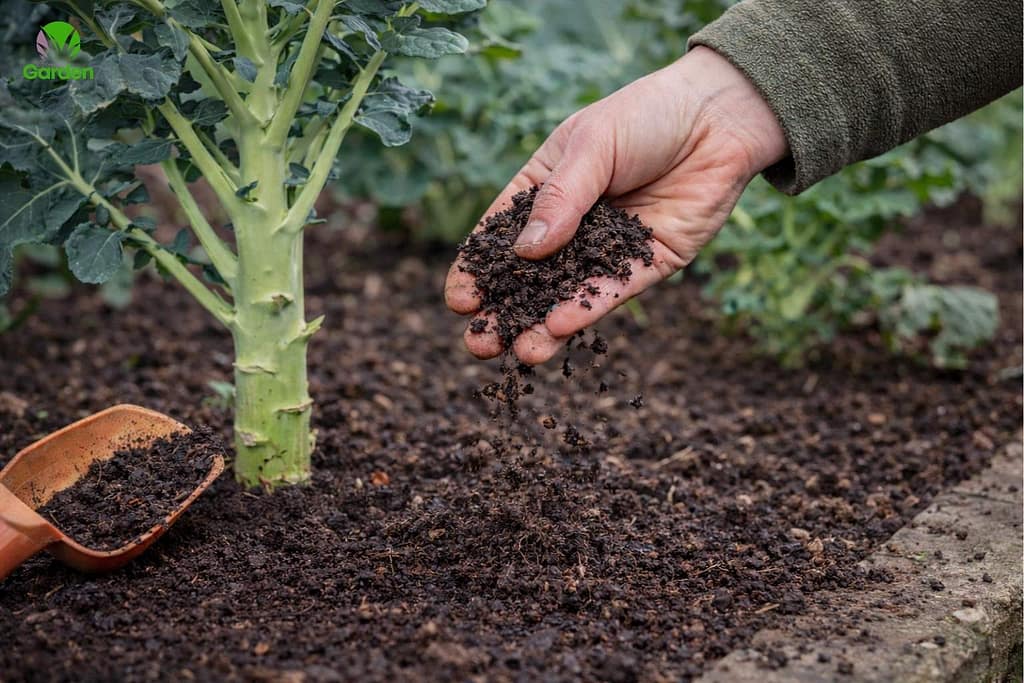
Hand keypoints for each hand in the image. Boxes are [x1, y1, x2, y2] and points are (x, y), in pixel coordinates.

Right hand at [445, 47, 787, 363]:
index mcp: (544, 189)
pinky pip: (611, 293)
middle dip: (503, 313)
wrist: (718, 117)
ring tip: (522, 354)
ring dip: (542, 326)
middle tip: (479, 345)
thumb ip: (561, 198)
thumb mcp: (591, 146)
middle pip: (528, 276)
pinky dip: (587, 311)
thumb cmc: (646, 117)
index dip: (478, 268)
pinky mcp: (645, 266)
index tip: (460, 300)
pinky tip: (561, 328)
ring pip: (567, 294)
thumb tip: (526, 252)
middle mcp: (571, 226)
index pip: (501, 235)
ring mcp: (607, 250)